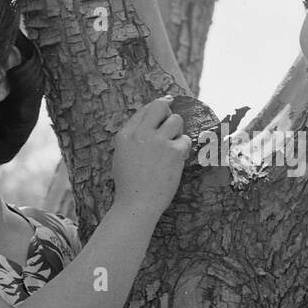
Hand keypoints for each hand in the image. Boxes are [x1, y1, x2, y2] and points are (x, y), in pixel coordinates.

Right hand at [111, 95, 190, 215]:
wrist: (137, 204)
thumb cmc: (129, 185)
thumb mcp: (122, 156)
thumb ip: (133, 138)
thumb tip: (150, 121)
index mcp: (125, 135)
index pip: (144, 110)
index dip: (157, 108)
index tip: (166, 104)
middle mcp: (140, 134)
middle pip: (160, 106)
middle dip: (168, 110)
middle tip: (171, 122)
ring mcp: (157, 141)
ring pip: (176, 120)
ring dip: (178, 132)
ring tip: (172, 147)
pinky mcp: (173, 151)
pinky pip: (185, 140)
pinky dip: (183, 149)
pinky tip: (176, 161)